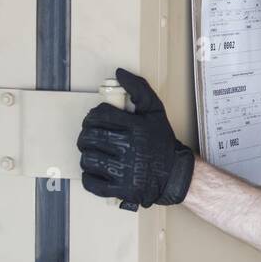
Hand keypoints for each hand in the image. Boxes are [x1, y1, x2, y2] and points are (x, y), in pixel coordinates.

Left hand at [77, 68, 194, 207]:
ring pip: (87, 159)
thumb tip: (119, 73)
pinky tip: (97, 170)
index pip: (99, 116)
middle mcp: (128, 148)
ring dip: (87, 155)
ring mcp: (123, 171)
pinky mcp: (119, 189)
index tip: (96, 120)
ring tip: (96, 153)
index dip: (93, 116)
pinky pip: (91, 182)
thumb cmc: (162, 141)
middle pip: (89, 137)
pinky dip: (89, 176)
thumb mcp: (156, 111)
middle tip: (92, 137)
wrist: (174, 174)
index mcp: (135, 128)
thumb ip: (139, 90)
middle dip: (86, 135)